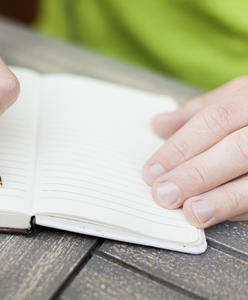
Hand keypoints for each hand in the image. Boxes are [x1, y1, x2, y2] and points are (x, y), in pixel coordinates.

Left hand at [143, 76, 247, 227]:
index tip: (152, 171)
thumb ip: (202, 110)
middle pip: (239, 148)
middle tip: (164, 194)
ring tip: (194, 212)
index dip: (181, 147)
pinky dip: (246, 207)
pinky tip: (223, 214)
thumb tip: (160, 125)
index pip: (215, 120)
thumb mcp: (242, 95)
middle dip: (197, 173)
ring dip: (226, 197)